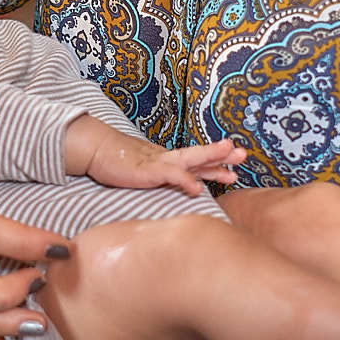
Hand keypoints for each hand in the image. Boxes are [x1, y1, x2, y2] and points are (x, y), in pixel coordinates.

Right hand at [87, 134, 245, 195]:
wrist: (95, 151)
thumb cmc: (118, 162)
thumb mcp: (144, 172)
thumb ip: (161, 179)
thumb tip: (177, 186)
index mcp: (168, 161)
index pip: (196, 161)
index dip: (216, 161)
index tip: (236, 162)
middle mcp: (167, 159)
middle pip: (199, 155)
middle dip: (221, 155)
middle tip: (243, 153)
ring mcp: (158, 163)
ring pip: (190, 159)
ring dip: (211, 158)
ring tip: (230, 159)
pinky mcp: (147, 171)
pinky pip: (170, 175)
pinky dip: (185, 180)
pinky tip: (197, 188)